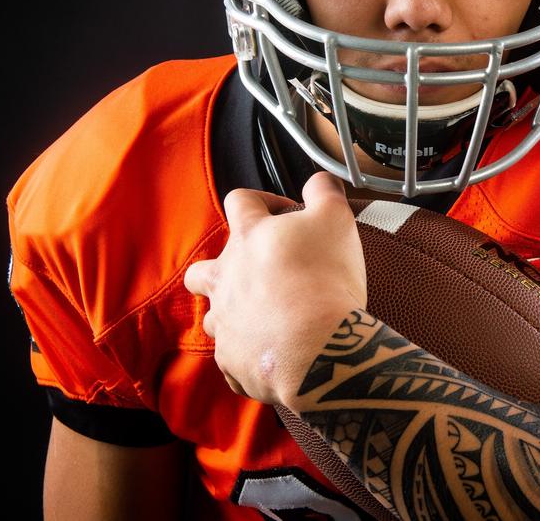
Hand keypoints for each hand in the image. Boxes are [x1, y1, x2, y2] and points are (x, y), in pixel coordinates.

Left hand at [184, 172, 366, 406]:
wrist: (320, 348)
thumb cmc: (326, 279)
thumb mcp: (337, 218)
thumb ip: (324, 191)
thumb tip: (318, 181)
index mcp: (248, 238)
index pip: (239, 202)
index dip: (263, 200)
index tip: (286, 213)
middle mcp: (225, 278)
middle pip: (202, 269)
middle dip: (225, 267)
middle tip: (262, 272)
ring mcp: (224, 322)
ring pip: (213, 315)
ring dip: (234, 312)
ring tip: (267, 315)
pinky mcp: (232, 359)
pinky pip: (233, 355)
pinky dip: (249, 351)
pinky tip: (274, 350)